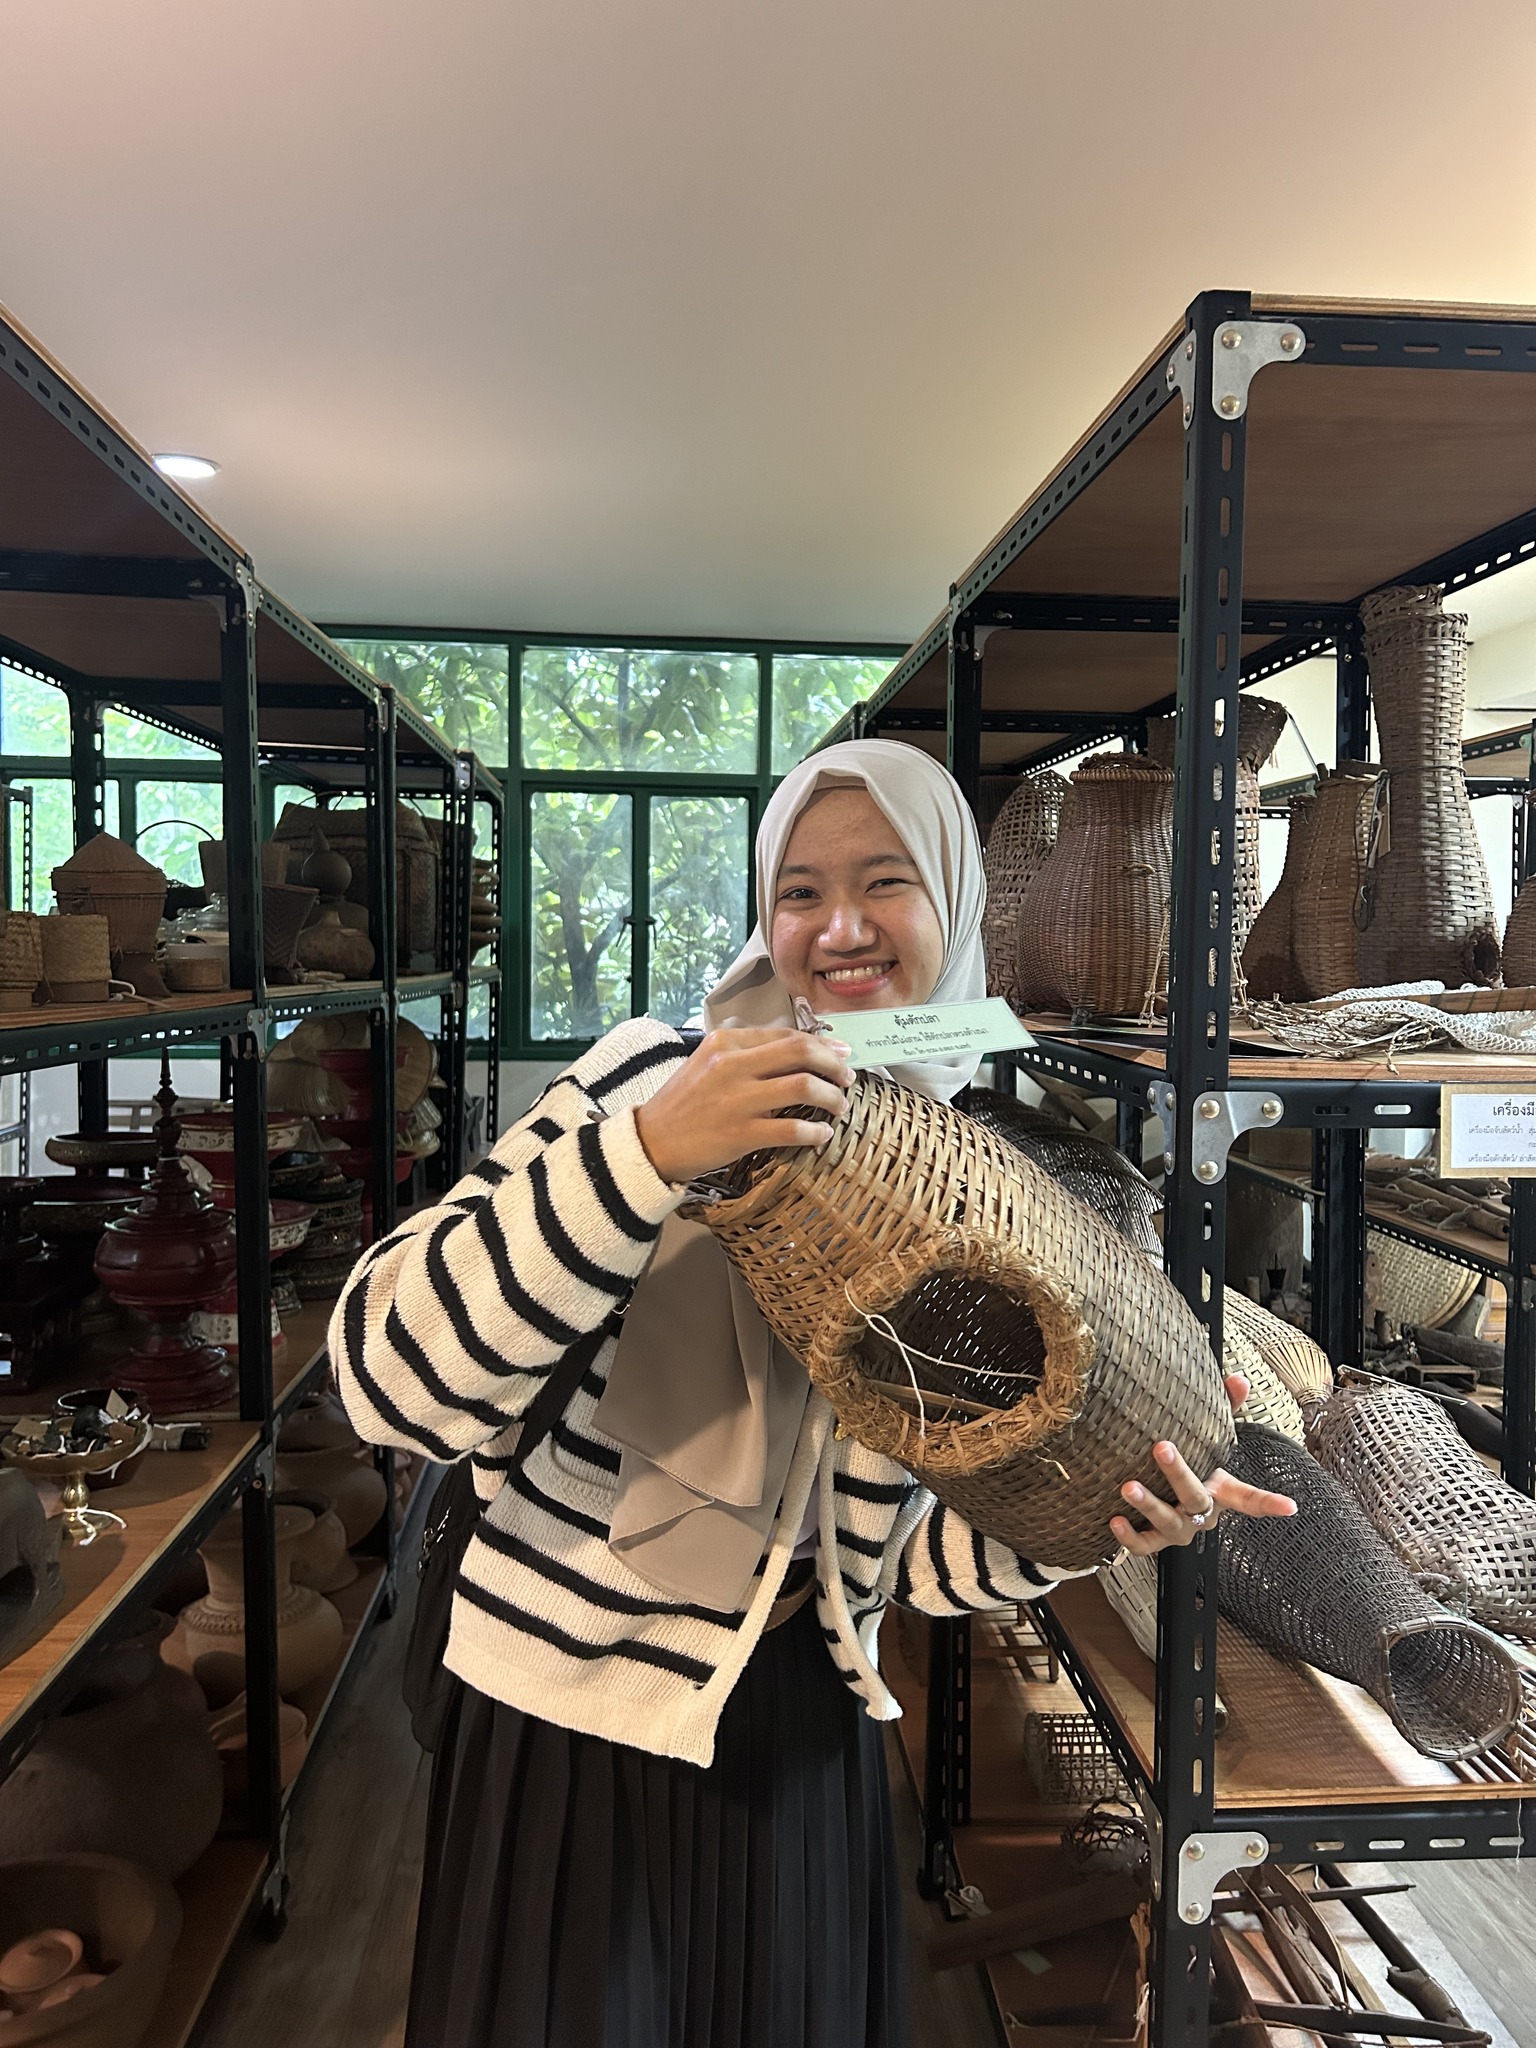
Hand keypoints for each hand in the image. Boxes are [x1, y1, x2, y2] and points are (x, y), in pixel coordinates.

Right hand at [634, 1027, 854, 1184]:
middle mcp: (732, 1065)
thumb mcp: (708, 1064)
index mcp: (725, 1043)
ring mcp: (736, 1099)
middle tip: (847, 1077)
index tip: (841, 1053)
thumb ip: (747, 1053)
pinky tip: (823, 1134)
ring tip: (840, 1106)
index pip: (787, 1034)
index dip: (823, 1043)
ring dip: (832, 1097)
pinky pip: (792, 1129)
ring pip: (803, 1086)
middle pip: (801, 1052)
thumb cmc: (684, 1103)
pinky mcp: (740, 1134)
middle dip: (834, 1064)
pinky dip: (815, 1132)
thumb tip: (799, 1050)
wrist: (651, 1142)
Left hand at [1109, 1373, 1297, 1556]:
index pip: (1249, 1499)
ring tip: (1129, 1486)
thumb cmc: (1191, 1466)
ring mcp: (1178, 1531)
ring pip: (1168, 1524)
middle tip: (1161, 1448)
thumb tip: (1238, 1379)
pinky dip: (1129, 1536)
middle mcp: (1201, 1515)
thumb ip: (1225, 1410)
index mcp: (1219, 1492)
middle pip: (1196, 1498)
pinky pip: (1143, 1546)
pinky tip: (1115, 1520)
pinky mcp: (1153, 1541)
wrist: (1160, 1503)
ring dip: (1149, 1505)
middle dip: (1179, 1474)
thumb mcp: (1208, 1441)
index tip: (1288, 1507)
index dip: (1268, 1503)